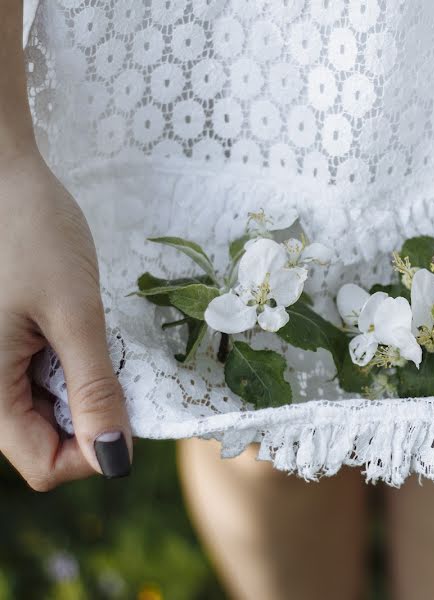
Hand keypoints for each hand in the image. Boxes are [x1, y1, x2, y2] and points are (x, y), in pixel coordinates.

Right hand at [0, 150, 131, 488]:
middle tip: (112, 360)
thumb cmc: (31, 232)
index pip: (44, 465)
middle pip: (46, 440)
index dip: (95, 454)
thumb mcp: (74, 313)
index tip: (129, 410)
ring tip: (89, 335)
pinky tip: (75, 326)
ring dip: (83, 386)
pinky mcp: (2, 344)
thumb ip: (93, 388)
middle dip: (92, 415)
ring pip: (47, 409)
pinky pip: (41, 377)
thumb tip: (115, 459)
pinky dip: (70, 363)